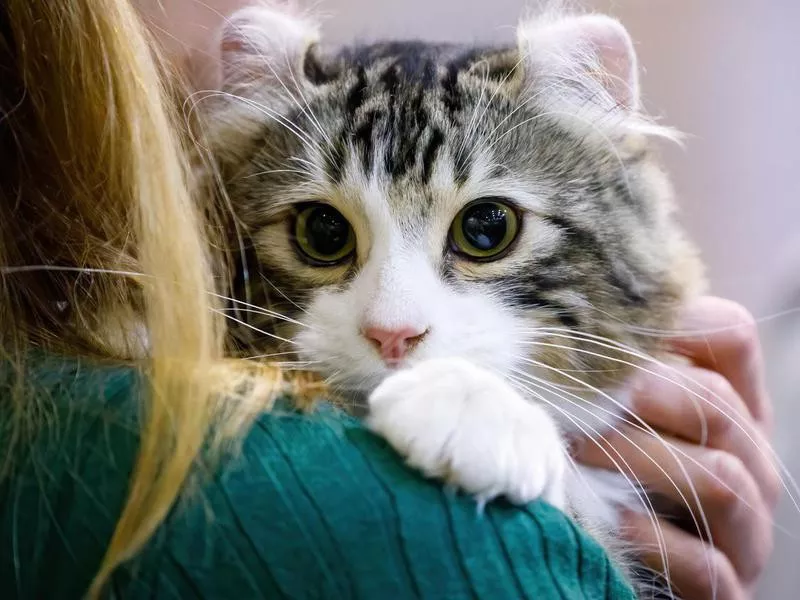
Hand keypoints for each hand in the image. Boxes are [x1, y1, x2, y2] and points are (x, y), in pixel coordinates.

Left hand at [576, 296, 778, 598]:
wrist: (632, 573)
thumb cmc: (615, 479)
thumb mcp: (618, 419)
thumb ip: (609, 377)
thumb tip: (556, 326)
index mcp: (730, 406)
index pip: (729, 334)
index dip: (674, 319)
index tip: (605, 327)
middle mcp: (750, 459)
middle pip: (718, 402)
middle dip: (643, 392)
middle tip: (577, 394)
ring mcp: (746, 527)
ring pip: (720, 477)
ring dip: (642, 458)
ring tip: (579, 452)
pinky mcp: (727, 589)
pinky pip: (708, 563)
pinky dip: (658, 539)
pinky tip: (614, 521)